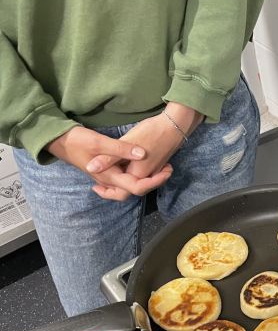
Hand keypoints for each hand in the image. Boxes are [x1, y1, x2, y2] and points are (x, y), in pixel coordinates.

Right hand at [47, 127, 172, 200]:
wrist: (57, 139)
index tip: (166, 171)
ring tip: (160, 168)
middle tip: (166, 170)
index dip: (154, 181)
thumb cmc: (77, 140)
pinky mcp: (105, 171)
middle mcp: (109, 180)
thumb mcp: (100, 142)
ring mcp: (106, 176)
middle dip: (153, 182)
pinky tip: (143, 165)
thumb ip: (121, 149)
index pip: (137, 187)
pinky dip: (135, 175)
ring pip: (130, 185)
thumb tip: (142, 154)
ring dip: (145, 179)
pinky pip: (123, 178)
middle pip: (135, 190)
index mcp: (110, 176)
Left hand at [87, 103, 202, 195]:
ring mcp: (154, 171)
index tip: (95, 188)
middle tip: (99, 184)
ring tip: (108, 173)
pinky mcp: (157, 164)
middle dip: (114, 188)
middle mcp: (147, 176)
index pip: (121, 192)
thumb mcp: (126, 144)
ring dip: (122, 180)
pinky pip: (142, 175)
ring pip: (135, 181)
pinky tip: (124, 165)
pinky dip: (131, 173)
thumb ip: (109, 158)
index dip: (108, 193)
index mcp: (138, 174)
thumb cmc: (151, 133)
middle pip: (128, 189)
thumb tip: (90, 168)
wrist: (174, 125)